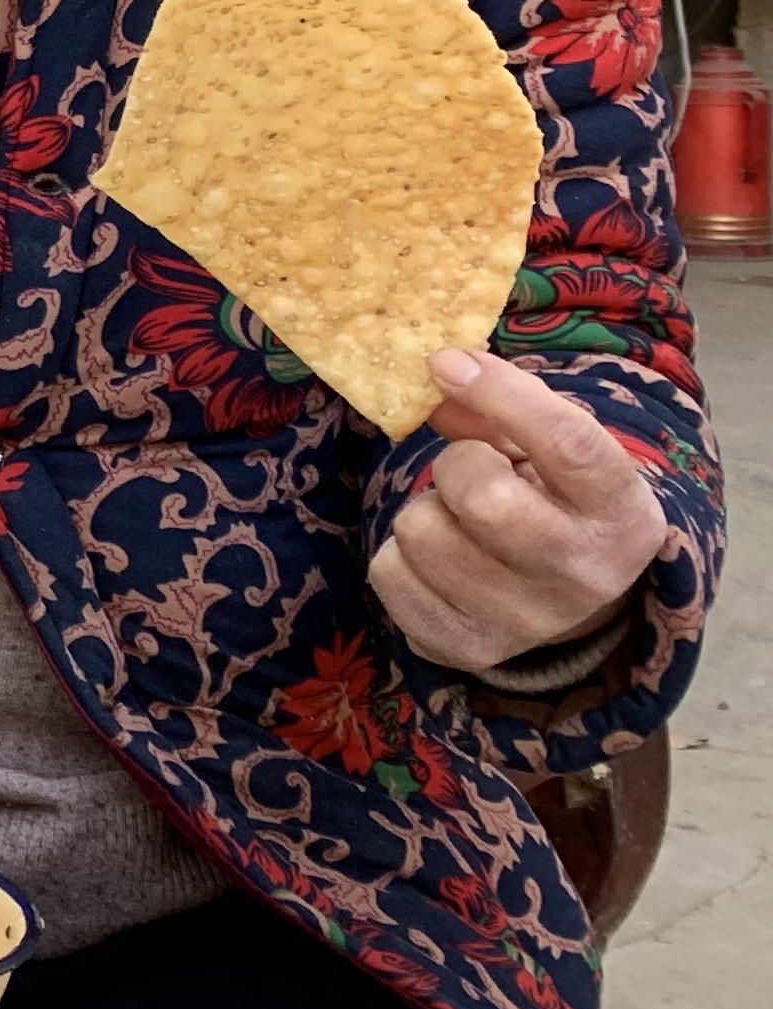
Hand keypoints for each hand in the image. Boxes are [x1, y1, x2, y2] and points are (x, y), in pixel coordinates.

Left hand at [368, 350, 666, 675]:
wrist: (567, 600)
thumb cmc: (555, 504)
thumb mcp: (552, 455)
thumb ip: (501, 409)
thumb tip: (438, 372)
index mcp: (620, 513)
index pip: (569, 444)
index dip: (503, 395)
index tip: (445, 361)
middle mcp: (581, 575)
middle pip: (485, 497)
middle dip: (458, 466)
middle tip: (470, 471)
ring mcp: (523, 621)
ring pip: (422, 532)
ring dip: (424, 510)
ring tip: (458, 522)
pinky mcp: (462, 646)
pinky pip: (388, 574)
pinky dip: (398, 556)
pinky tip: (439, 560)